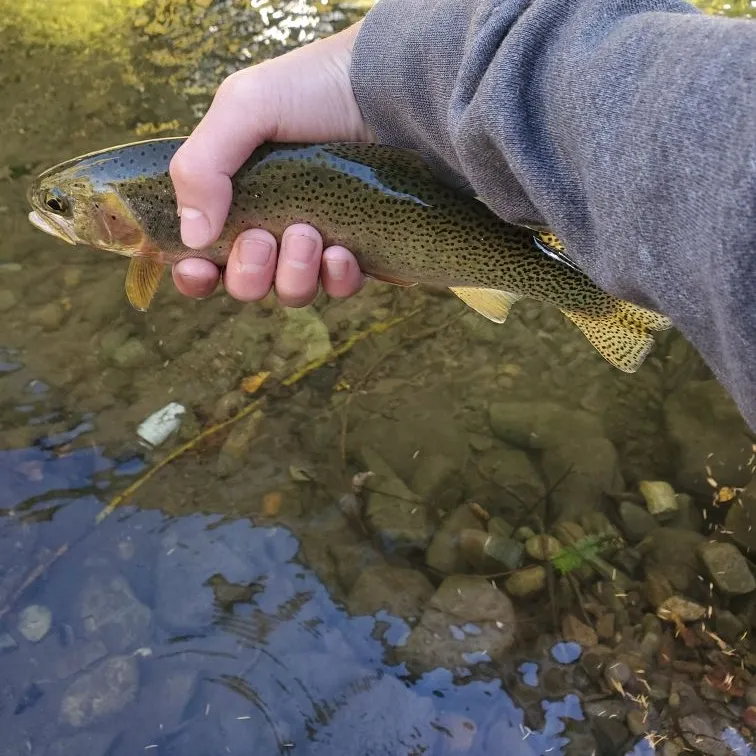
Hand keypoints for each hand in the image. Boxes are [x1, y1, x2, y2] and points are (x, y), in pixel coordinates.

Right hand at [169, 22, 371, 305]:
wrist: (389, 89)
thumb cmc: (314, 90)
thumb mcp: (243, 107)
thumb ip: (202, 166)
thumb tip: (192, 237)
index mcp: (236, 195)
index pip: (204, 255)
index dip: (196, 275)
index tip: (199, 269)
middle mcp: (273, 225)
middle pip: (246, 284)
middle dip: (248, 272)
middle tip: (262, 238)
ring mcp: (317, 242)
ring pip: (291, 291)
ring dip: (292, 274)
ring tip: (307, 233)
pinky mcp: (358, 250)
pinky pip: (339, 287)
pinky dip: (336, 278)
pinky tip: (341, 252)